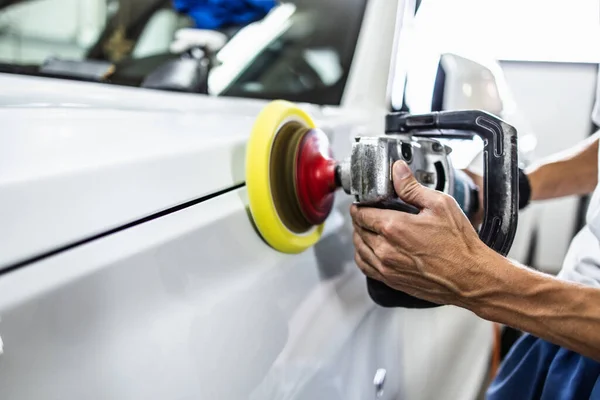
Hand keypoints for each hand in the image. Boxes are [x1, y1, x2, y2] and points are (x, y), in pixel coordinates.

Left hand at [350, 161, 493, 306]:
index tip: (364, 201)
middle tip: (368, 212)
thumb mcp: (439, 205)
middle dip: (360, 219)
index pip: (361, 213)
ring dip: (359, 236)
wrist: (471, 277)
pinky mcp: (391, 281)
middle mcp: (385, 249)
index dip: (360, 204)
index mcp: (393, 227)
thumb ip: (413, 187)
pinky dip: (363, 256)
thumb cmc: (459, 244)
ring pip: (359, 249)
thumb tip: (398, 170)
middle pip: (358, 230)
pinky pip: (365, 267)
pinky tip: (370, 250)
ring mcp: (386, 267)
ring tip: (367, 229)